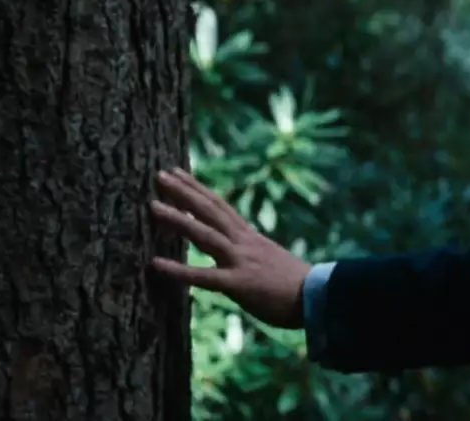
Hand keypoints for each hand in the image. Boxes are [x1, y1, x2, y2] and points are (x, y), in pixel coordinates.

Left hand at [149, 168, 313, 328]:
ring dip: (177, 219)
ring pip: (204, 234)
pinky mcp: (239, 284)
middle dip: (184, 192)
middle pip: (209, 210)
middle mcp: (243, 242)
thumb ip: (251, 252)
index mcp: (250, 237)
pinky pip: (203, 276)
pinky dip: (178, 270)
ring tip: (152, 206)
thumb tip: (237, 250)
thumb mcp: (270, 259)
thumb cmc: (296, 285)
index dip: (198, 188)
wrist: (317, 297)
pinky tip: (155, 264)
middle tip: (160, 175)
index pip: (220, 205)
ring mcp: (240, 260)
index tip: (179, 173)